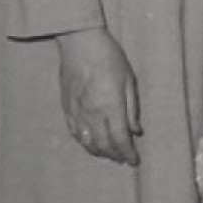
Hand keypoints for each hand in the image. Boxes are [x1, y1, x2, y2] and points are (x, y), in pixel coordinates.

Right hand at [57, 27, 140, 165]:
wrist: (79, 42)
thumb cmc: (108, 57)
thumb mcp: (129, 80)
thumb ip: (132, 109)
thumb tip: (136, 131)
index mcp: (111, 107)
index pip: (120, 140)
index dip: (128, 154)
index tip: (134, 161)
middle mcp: (92, 113)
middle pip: (104, 145)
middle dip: (115, 155)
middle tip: (123, 158)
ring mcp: (77, 111)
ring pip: (87, 142)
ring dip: (99, 152)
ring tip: (109, 153)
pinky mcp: (66, 107)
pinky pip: (74, 132)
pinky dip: (84, 142)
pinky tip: (90, 143)